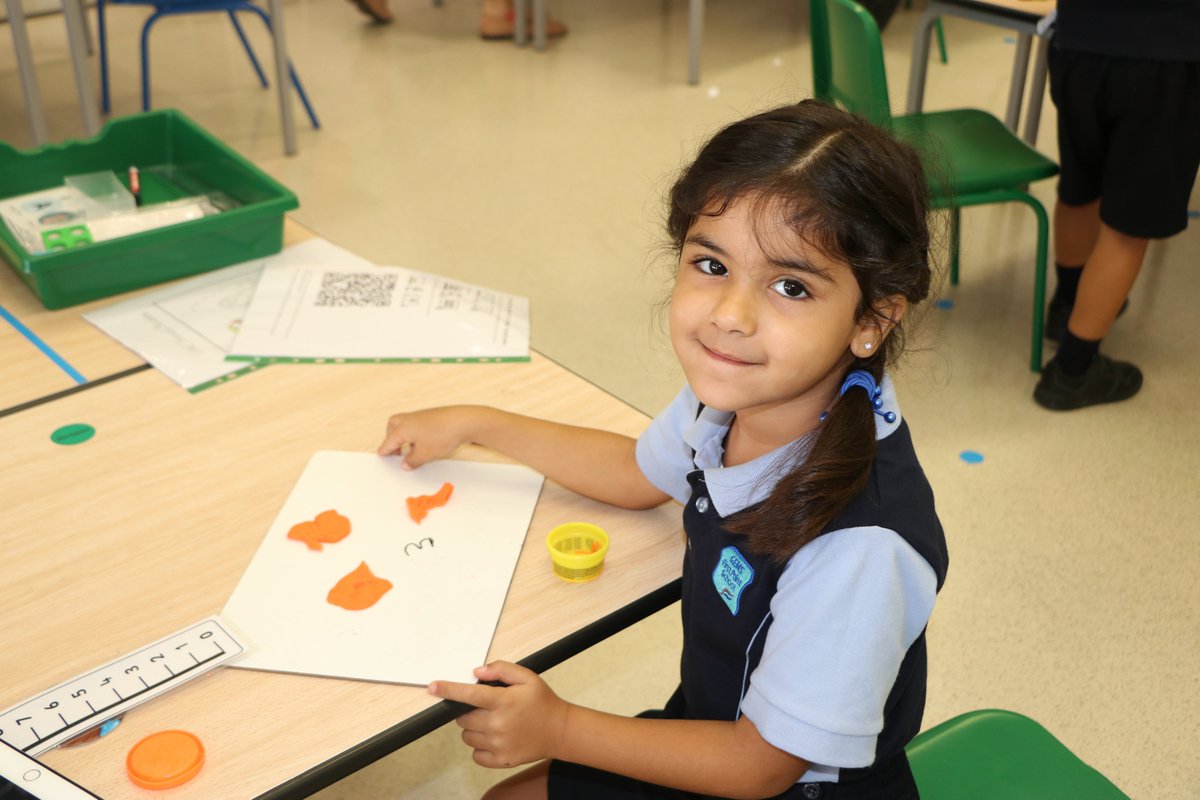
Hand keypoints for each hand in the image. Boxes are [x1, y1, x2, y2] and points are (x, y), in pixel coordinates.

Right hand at [377, 406, 482, 468]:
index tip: (381, 455)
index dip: (385, 450)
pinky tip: (424, 443)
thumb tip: (405, 464)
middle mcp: (410, 419)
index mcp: (403, 428)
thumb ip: (412, 460)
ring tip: (410, 450)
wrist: (464, 421)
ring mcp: (422, 416)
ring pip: (406, 424)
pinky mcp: (433, 416)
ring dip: (405, 436)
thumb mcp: (425, 454)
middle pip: (394, 426)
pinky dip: (416, 434)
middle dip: (392, 438)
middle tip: (395, 452)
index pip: (389, 441)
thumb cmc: (442, 435)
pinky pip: (418, 425)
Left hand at [428, 661, 570, 768]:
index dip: (448, 690)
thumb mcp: (527, 677)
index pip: (468, 695)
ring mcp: (499, 744)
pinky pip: (476, 755)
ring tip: (494, 723)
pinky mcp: (501, 760)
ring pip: (467, 737)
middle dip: (469, 711)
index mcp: (503, 701)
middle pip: (463, 718)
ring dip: (474, 729)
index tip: (433, 687)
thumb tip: (477, 672)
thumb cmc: (543, 702)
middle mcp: (498, 724)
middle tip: (488, 708)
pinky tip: (495, 738)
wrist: (560, 731)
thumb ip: (501, 670)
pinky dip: (480, 747)